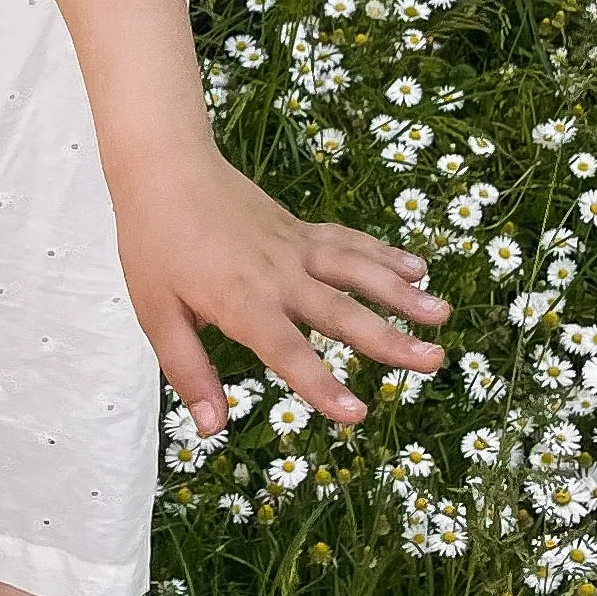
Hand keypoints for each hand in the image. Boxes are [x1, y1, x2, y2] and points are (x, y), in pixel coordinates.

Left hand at [110, 140, 449, 438]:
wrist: (164, 167)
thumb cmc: (154, 243)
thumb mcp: (156, 313)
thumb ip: (188, 371)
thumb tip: (212, 428)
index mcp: (241, 302)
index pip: (288, 351)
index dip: (321, 385)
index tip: (358, 413)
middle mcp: (279, 276)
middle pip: (341, 312)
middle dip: (389, 339)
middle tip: (434, 361)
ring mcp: (295, 248)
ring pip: (357, 272)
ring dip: (401, 293)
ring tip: (442, 315)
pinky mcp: (300, 230)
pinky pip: (349, 243)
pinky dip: (384, 255)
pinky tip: (418, 268)